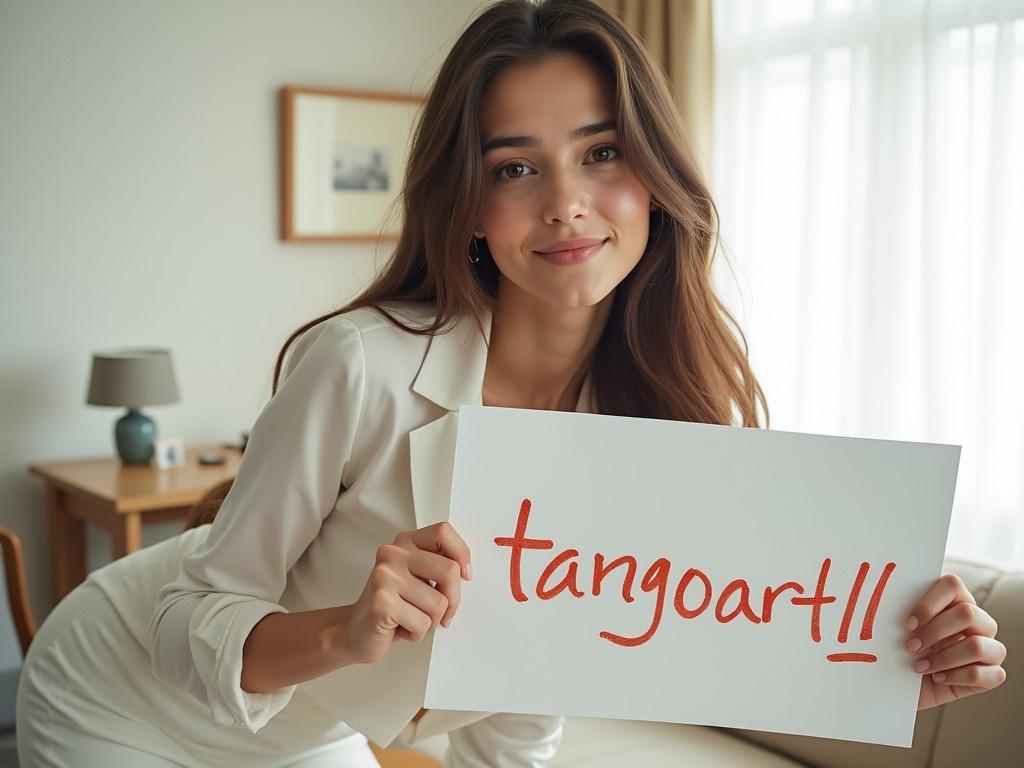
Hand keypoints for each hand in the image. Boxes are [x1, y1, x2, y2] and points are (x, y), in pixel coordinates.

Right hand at [343, 521, 472, 664]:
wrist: (355, 632)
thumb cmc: (393, 606)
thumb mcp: (418, 577)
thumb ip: (438, 566)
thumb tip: (467, 571)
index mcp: (405, 542)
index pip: (444, 532)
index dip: (462, 554)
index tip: (465, 575)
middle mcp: (392, 554)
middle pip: (450, 570)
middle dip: (452, 600)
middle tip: (440, 612)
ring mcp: (384, 577)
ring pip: (439, 603)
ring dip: (431, 620)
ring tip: (410, 618)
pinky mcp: (381, 603)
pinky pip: (423, 623)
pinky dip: (417, 633)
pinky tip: (400, 627)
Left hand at [905, 573, 1006, 709]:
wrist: (902, 683)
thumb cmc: (901, 649)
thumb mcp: (900, 628)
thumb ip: (902, 609)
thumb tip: (888, 596)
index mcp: (956, 600)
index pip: (953, 584)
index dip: (929, 603)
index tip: (907, 623)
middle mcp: (978, 620)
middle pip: (967, 613)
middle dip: (934, 632)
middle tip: (909, 646)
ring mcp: (990, 647)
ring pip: (978, 646)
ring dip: (943, 658)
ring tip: (920, 666)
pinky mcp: (993, 674)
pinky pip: (986, 674)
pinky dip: (956, 677)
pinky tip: (937, 678)